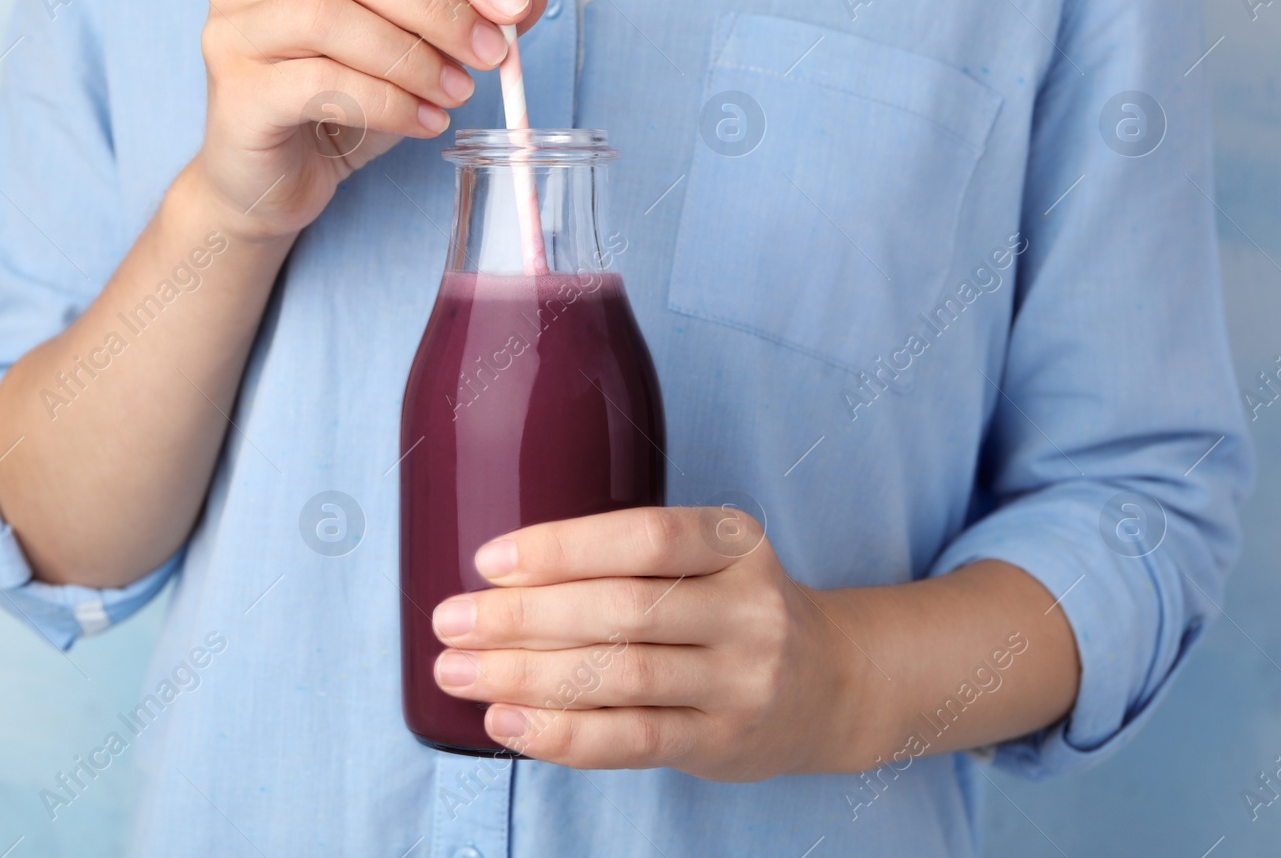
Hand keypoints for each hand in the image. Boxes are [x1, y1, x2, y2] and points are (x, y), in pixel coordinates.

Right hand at [194, 0, 547, 239]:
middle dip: (437, 6)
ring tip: (458, 94)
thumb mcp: (411, 51)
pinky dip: (386, 103)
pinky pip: (318, 84)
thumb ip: (465, 14)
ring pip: (327, 17)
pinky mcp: (235, 93)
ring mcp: (231, 30)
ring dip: (411, 57)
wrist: (270, 181)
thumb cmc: (338, 104)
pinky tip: (426, 124)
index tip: (515, 4)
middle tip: (493, 52)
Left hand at [429, 506, 867, 781]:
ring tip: (459, 673)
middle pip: (621, 611)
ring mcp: (742, 680)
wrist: (830, 683)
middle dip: (521, 618)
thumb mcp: (707, 560)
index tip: (488, 561)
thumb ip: (627, 561)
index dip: (561, 548)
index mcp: (734, 543)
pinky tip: (507, 724)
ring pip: (619, 677)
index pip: (643, 538)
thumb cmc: (731, 609)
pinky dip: (561, 735)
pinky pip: (632, 740)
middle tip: (450, 622)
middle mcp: (748, 609)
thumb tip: (500, 578)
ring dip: (524, 677)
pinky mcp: (724, 741)